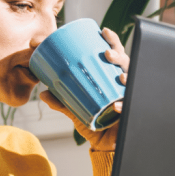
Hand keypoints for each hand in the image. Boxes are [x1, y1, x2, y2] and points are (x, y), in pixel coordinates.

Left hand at [39, 28, 129, 152]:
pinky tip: (118, 106)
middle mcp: (122, 84)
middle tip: (107, 53)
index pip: (114, 54)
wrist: (104, 144)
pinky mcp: (130, 113)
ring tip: (119, 77)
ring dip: (126, 76)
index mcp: (110, 77)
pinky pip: (129, 107)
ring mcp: (128, 97)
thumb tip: (43, 93)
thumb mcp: (75, 110)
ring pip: (132, 81)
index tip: (103, 31)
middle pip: (125, 63)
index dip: (112, 41)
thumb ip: (61, 101)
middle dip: (119, 55)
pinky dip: (124, 106)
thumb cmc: (94, 121)